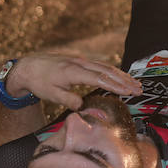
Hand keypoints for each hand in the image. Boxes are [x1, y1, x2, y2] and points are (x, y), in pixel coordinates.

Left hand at [1, 53, 140, 110]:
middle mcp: (79, 63)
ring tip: (135, 84)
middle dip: (125, 80)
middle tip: (139, 89)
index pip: (100, 78)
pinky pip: (100, 65)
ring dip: (122, 75)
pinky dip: (113, 71)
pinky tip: (121, 77)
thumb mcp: (50, 94)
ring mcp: (80, 61)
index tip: (129, 92)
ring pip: (106, 66)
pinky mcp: (80, 61)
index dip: (116, 85)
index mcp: (73, 72)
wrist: (28, 66)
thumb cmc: (39, 82)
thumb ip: (67, 100)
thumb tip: (82, 106)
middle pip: (107, 71)